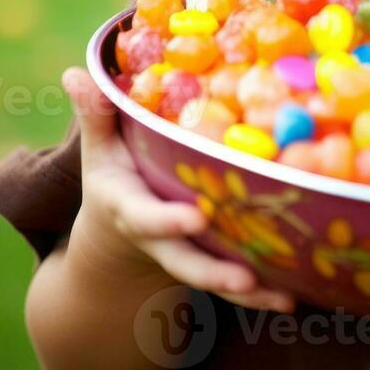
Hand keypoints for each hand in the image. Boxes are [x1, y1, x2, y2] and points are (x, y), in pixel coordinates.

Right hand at [62, 66, 295, 313]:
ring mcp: (186, 254)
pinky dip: (264, 293)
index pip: (146, 217)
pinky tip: (295, 296)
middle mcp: (160, 238)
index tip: (196, 216)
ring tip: (282, 298)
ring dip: (248, 292)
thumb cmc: (115, 176)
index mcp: (129, 208)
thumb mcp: (99, 147)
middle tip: (244, 278)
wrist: (119, 232)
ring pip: (215, 277)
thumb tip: (74, 71)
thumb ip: (96, 114)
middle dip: (213, 271)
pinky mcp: (211, 261)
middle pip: (185, 260)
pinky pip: (238, 283)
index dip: (168, 220)